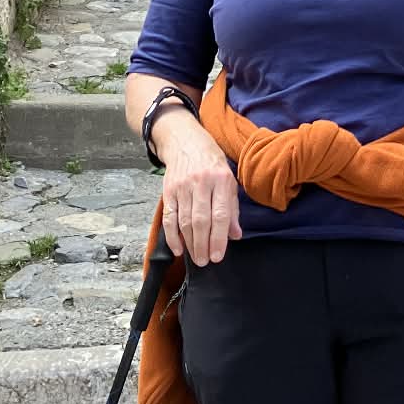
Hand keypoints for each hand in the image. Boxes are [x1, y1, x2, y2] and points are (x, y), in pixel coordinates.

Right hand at [155, 114, 241, 263]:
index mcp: (221, 179)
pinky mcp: (168, 191)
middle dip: (203, 245)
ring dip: (190, 243)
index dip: (219, 238)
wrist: (186, 141)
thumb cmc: (211, 163)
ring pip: (185, 221)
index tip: (218, 256)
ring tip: (197, 257)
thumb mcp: (228, 180)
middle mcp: (201, 182)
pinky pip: (169, 217)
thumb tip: (235, 235)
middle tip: (206, 261)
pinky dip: (172, 235)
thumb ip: (232, 208)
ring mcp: (182, 186)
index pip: (220, 214)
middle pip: (201, 220)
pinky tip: (178, 248)